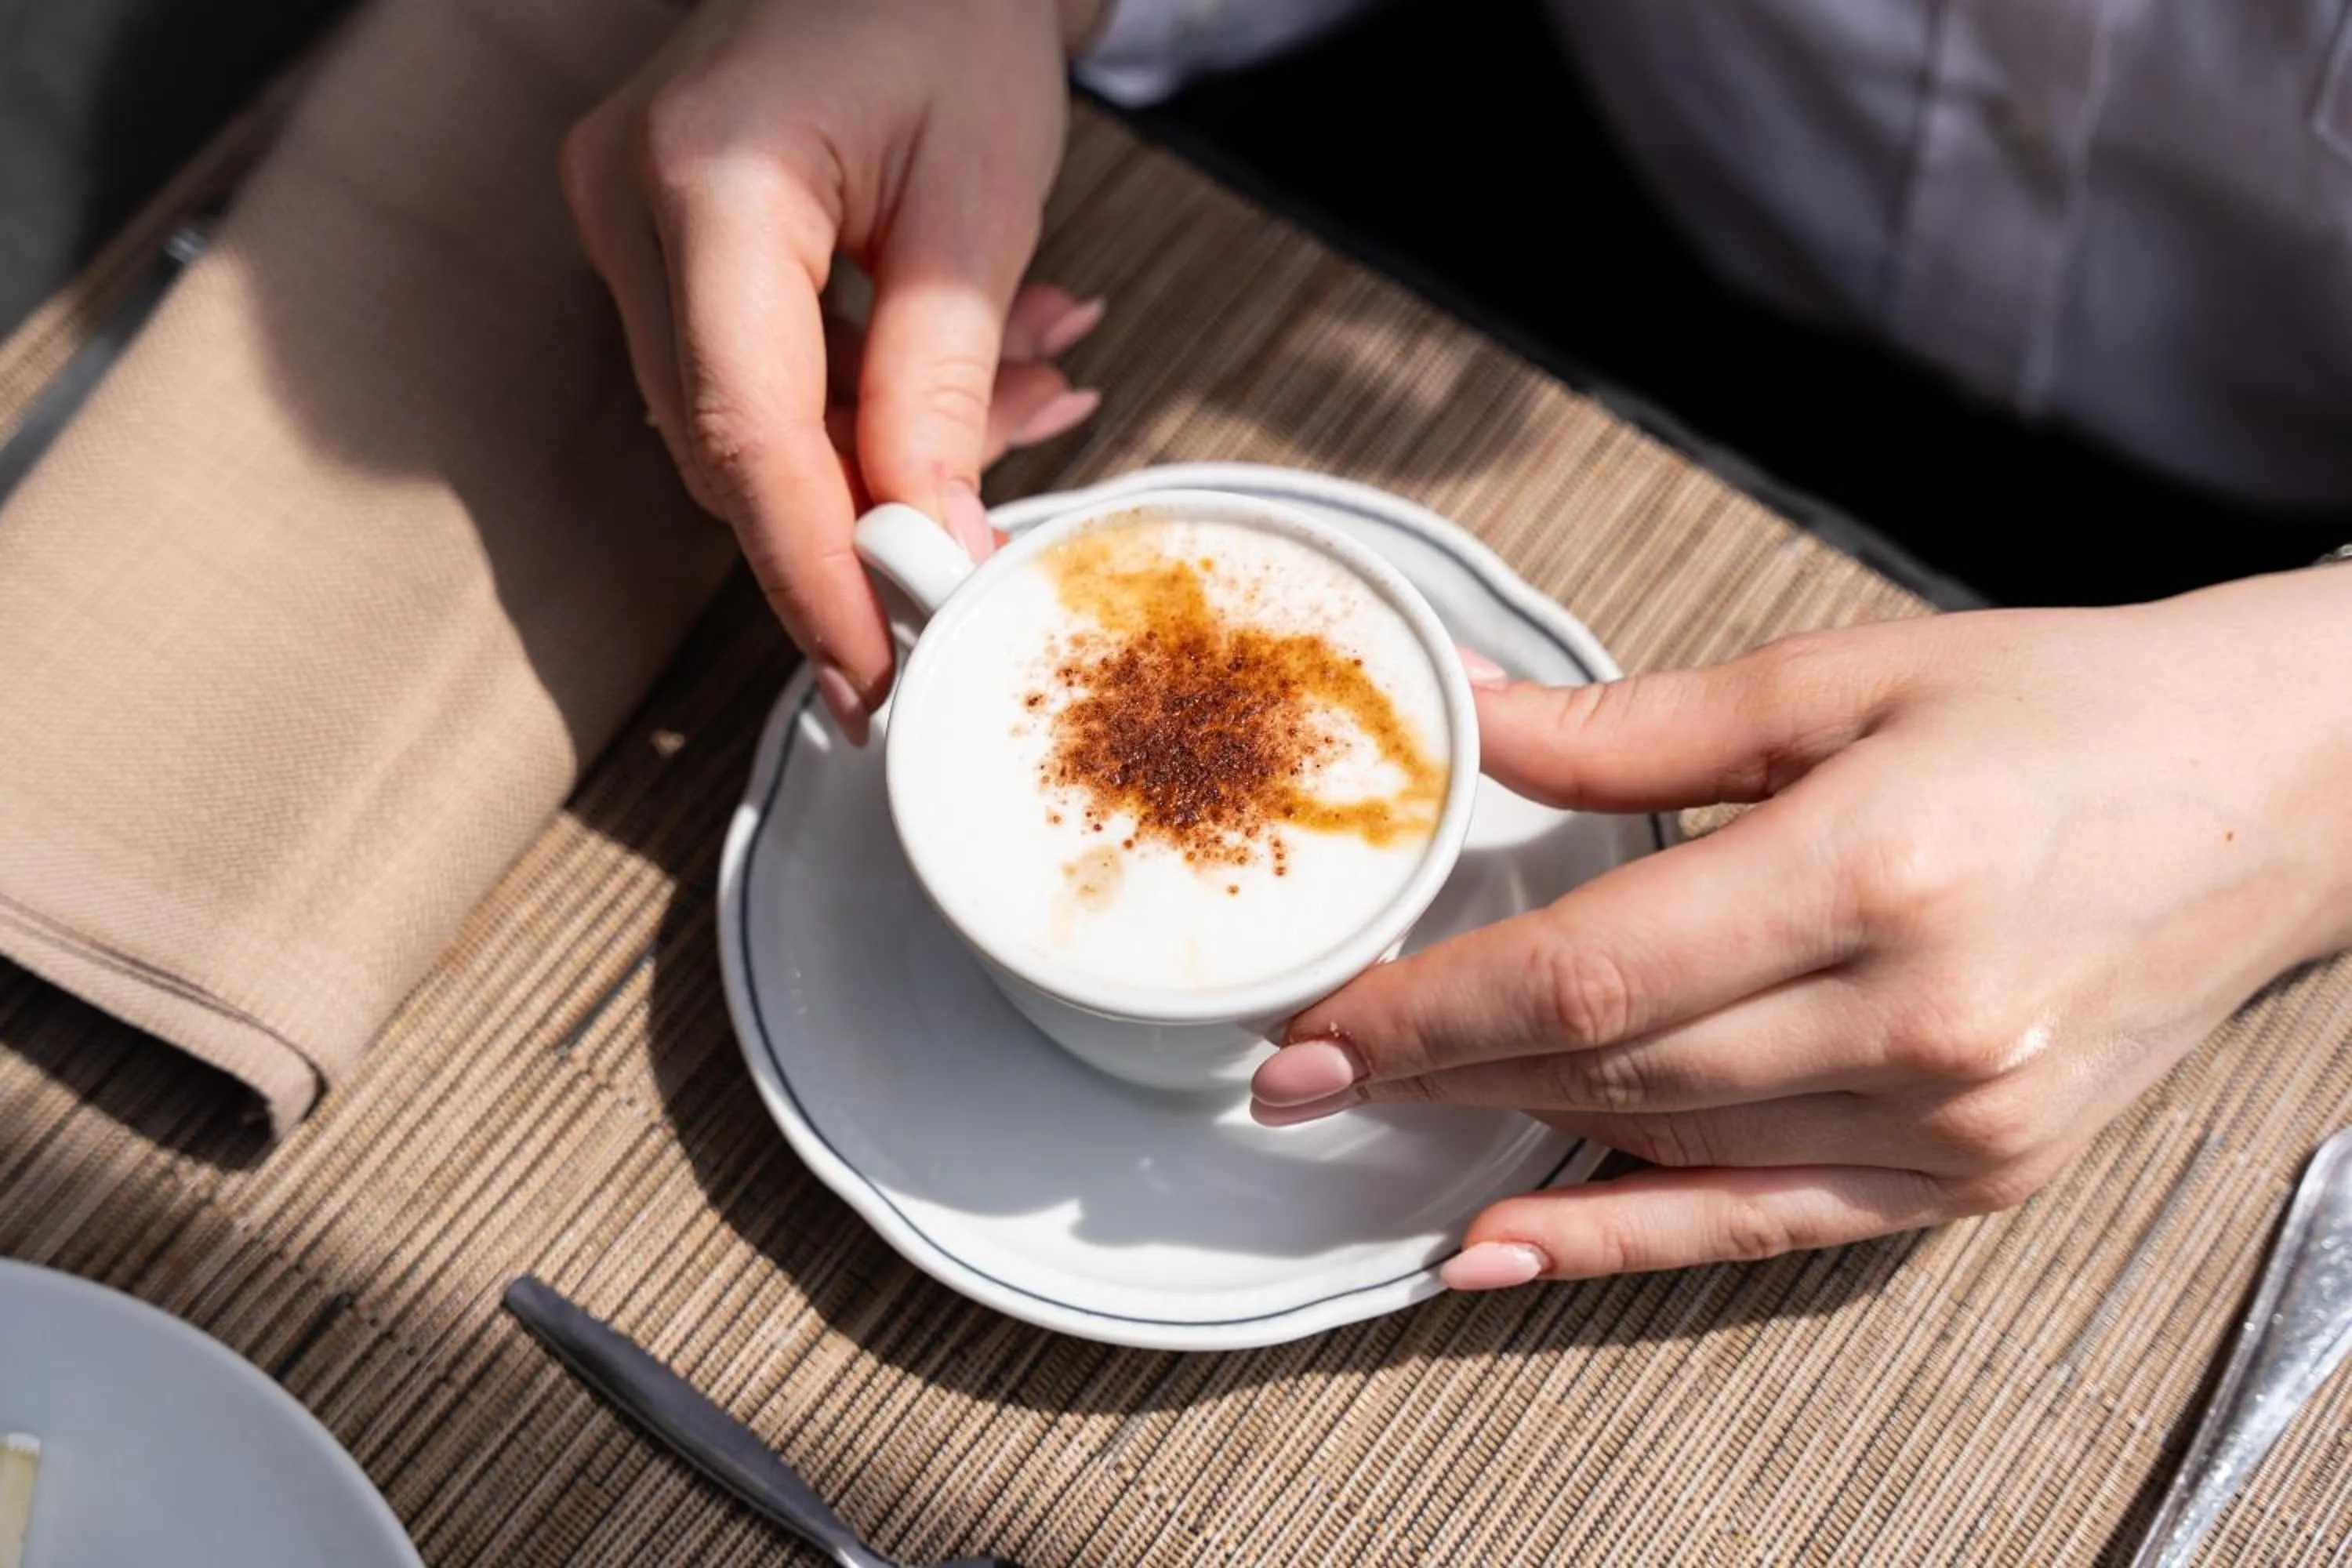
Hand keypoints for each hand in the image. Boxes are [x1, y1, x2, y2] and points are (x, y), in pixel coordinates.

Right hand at [560, 0, 1107, 739]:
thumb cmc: (950, 10)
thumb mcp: (981, 199)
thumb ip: (947, 384)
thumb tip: (935, 553)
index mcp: (709, 177)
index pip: (749, 432)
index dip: (814, 575)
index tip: (877, 677)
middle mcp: (630, 202)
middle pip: (736, 444)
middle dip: (873, 520)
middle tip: (987, 566)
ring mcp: (629, 220)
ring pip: (752, 421)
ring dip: (895, 449)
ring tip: (1041, 390)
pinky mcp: (661, 238)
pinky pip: (757, 371)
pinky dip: (872, 398)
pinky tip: (989, 369)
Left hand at [1253, 568, 2351, 1288]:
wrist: (2279, 793)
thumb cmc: (2063, 709)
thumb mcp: (1841, 678)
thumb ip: (1633, 727)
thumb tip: (1462, 715)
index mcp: (1874, 865)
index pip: (1586, 973)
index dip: (1424, 1012)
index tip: (1311, 1033)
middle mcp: (1919, 1016)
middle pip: (1611, 1069)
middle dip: (1438, 1071)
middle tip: (1311, 1072)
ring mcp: (1958, 1116)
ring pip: (1670, 1143)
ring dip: (1513, 1130)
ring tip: (1394, 1114)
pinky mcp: (1981, 1174)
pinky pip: (1766, 1226)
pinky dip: (1625, 1241)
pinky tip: (1508, 1244)